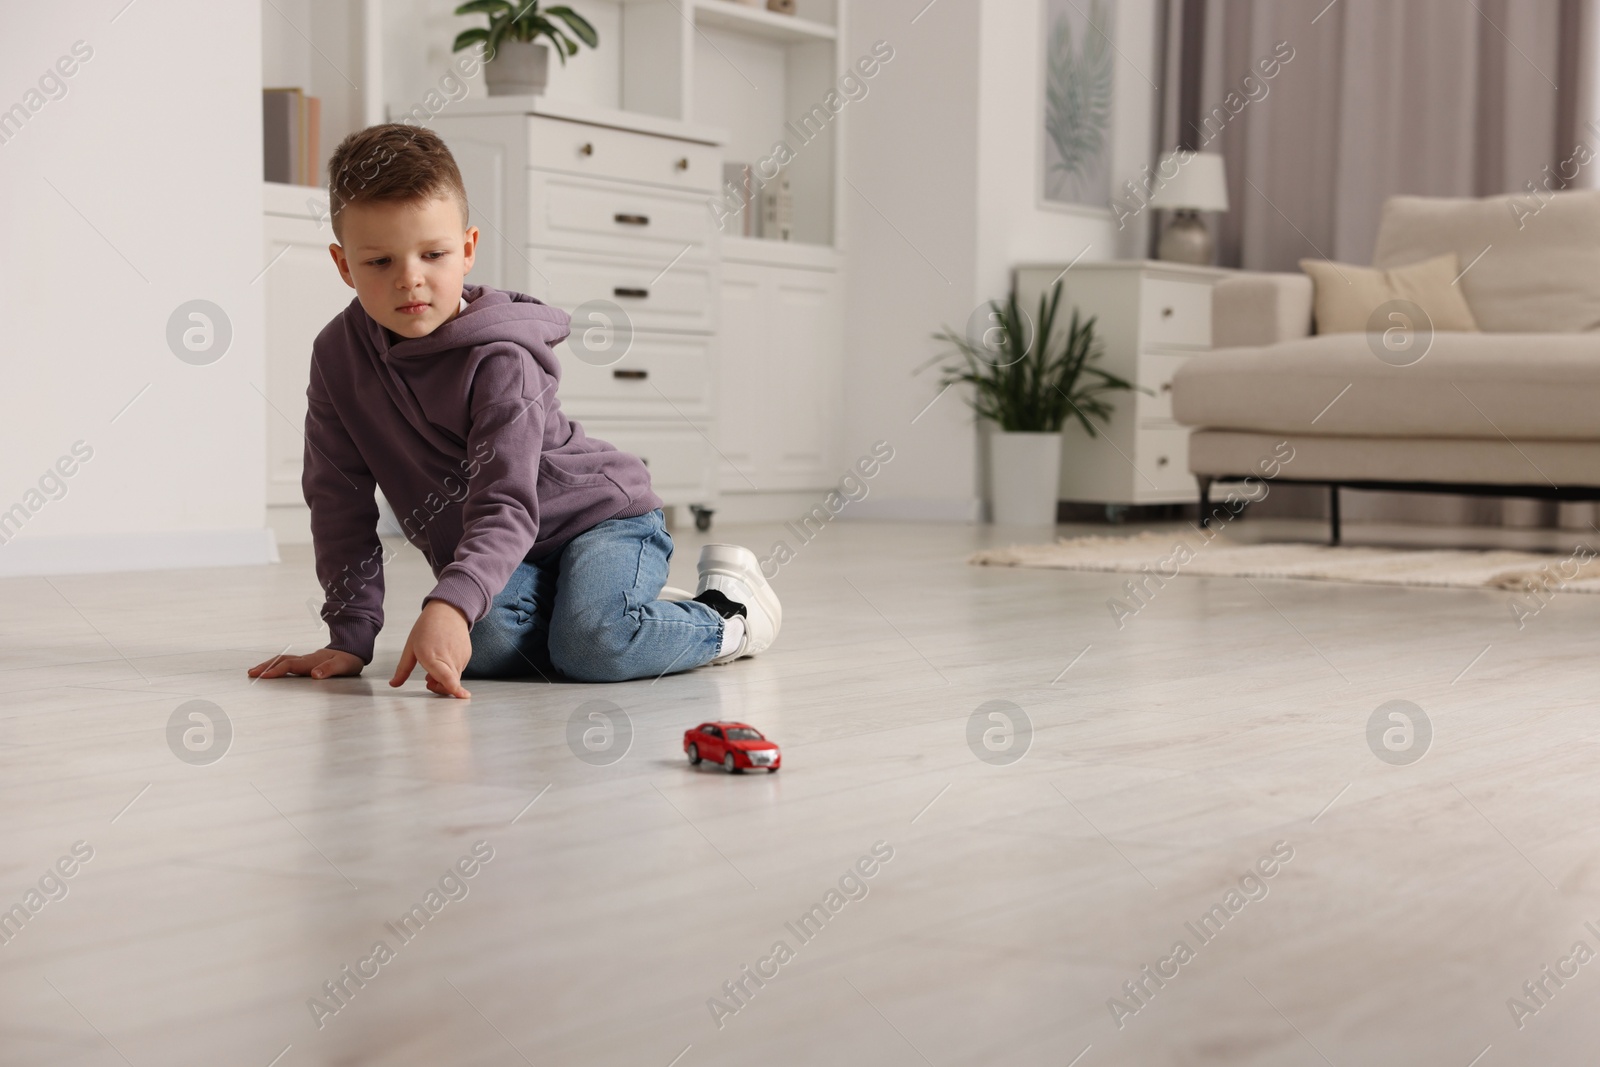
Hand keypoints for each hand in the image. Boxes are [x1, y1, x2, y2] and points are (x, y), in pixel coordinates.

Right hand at [248, 647, 363, 680]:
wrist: (353, 649)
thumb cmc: (349, 660)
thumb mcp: (343, 665)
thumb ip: (329, 669)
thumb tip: (315, 675)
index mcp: (312, 661)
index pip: (291, 665)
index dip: (277, 671)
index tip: (264, 676)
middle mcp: (306, 659)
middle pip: (282, 661)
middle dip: (265, 667)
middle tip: (251, 674)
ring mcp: (305, 659)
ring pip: (282, 660)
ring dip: (268, 665)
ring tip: (254, 672)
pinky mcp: (306, 661)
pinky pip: (287, 663)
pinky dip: (275, 666)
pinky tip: (270, 670)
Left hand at [391, 599, 472, 698]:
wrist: (448, 611)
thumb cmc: (427, 628)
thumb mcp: (410, 647)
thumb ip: (403, 669)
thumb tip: (393, 684)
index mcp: (432, 656)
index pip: (447, 677)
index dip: (454, 689)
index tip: (463, 696)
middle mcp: (450, 658)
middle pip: (450, 684)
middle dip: (439, 688)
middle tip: (427, 680)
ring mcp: (461, 657)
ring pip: (455, 678)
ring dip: (445, 679)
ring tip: (434, 667)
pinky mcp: (467, 655)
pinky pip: (459, 670)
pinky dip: (451, 671)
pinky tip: (443, 660)